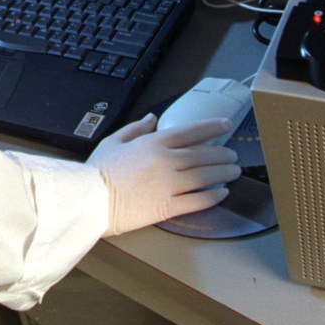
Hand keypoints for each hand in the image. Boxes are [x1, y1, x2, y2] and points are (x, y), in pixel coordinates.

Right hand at [88, 114, 240, 236]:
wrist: (89, 201)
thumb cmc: (97, 172)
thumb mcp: (114, 141)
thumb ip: (136, 128)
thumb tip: (152, 118)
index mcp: (152, 143)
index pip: (190, 131)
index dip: (212, 127)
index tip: (225, 125)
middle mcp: (165, 161)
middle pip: (203, 154)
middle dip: (223, 154)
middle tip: (233, 154)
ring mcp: (168, 185)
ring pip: (205, 176)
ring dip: (224, 173)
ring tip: (234, 171)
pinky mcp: (167, 207)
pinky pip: (197, 200)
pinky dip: (213, 196)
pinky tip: (222, 193)